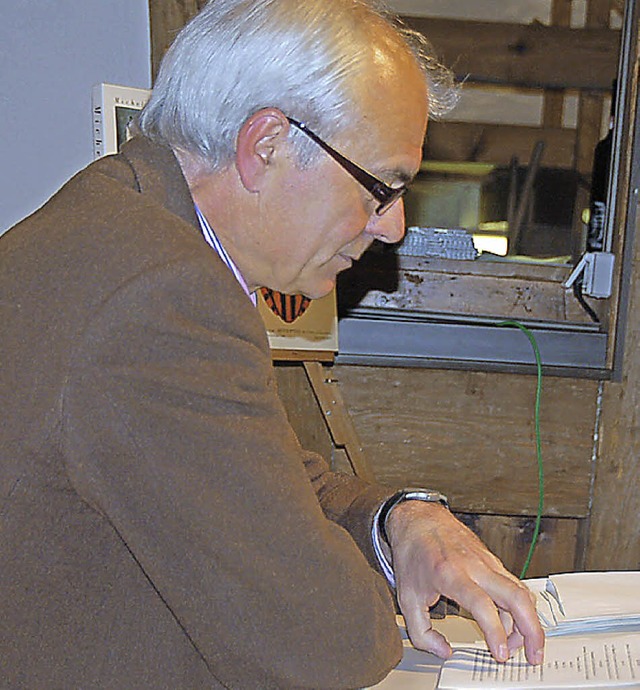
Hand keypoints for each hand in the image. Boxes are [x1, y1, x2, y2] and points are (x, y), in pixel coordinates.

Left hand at [385, 500, 544, 664]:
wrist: (418, 519)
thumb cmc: (412, 553)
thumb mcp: (406, 598)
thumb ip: (421, 632)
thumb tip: (443, 651)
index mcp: (450, 574)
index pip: (482, 605)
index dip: (496, 632)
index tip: (500, 654)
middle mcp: (474, 566)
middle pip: (516, 597)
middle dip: (531, 631)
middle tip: (533, 656)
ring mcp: (486, 561)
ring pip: (521, 591)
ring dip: (529, 621)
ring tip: (522, 645)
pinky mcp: (493, 560)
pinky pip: (515, 585)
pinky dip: (522, 607)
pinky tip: (515, 622)